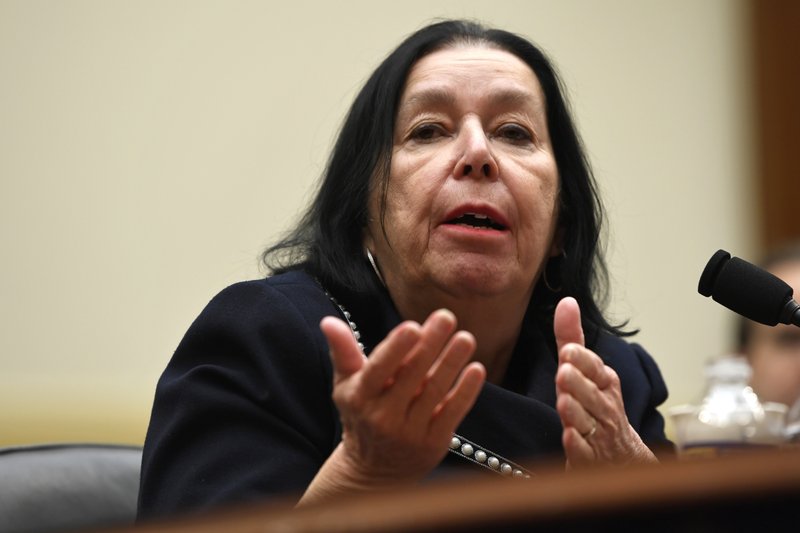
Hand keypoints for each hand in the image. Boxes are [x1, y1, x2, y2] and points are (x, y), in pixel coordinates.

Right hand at [303, 310, 484, 501]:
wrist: (373, 470)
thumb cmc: (361, 413)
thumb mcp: (346, 384)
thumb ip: (343, 351)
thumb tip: (328, 321)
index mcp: (360, 397)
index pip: (379, 369)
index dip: (396, 348)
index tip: (413, 326)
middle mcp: (383, 416)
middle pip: (412, 375)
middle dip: (430, 345)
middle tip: (447, 317)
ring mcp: (410, 431)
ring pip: (435, 391)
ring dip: (452, 362)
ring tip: (466, 338)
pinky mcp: (433, 442)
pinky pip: (452, 413)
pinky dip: (466, 391)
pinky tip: (476, 368)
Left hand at [553, 297, 655, 467]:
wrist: (622, 457)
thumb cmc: (598, 406)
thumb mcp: (586, 371)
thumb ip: (572, 338)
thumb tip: (567, 302)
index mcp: (605, 384)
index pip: (595, 370)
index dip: (582, 362)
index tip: (567, 351)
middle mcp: (604, 408)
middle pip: (592, 396)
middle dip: (579, 385)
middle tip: (564, 373)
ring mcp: (599, 435)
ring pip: (589, 423)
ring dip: (577, 413)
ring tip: (564, 402)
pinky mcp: (589, 458)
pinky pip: (585, 453)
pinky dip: (578, 447)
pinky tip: (568, 438)